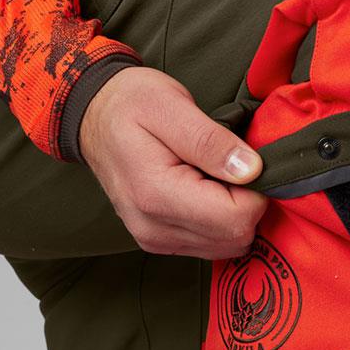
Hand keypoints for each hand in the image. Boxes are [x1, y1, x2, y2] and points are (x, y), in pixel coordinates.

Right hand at [80, 66, 267, 258]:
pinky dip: (220, 222)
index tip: (246, 161)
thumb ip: (211, 141)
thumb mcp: (171, 106)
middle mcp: (154, 228)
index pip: (235, 218)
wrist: (93, 118)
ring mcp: (155, 240)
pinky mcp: (160, 243)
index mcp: (156, 194)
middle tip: (233, 165)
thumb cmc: (131, 104)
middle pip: (235, 237)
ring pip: (227, 246)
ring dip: (235, 214)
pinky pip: (211, 245)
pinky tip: (208, 191)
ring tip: (217, 176)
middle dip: (248, 203)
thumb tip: (252, 170)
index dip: (256, 191)